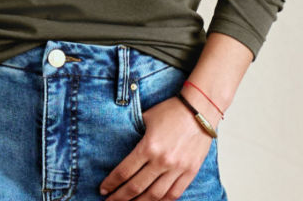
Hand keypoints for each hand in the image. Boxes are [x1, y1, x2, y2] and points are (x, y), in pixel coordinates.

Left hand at [99, 97, 214, 199]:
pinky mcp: (190, 172)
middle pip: (136, 187)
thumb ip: (135, 132)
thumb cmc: (172, 110)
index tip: (103, 189)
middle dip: (120, 197)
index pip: (125, 171)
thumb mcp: (147, 117)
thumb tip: (122, 140)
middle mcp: (162, 161)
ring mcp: (177, 168)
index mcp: (148, 146)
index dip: (112, 183)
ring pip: (154, 195)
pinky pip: (174, 194)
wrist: (199, 109)